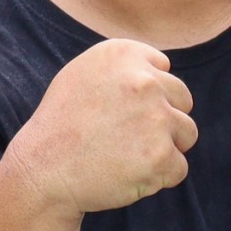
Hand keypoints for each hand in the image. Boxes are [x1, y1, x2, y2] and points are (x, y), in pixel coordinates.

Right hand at [6, 39, 197, 215]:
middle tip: (126, 138)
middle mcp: (144, 81)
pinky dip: (158, 177)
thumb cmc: (61, 124)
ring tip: (126, 156)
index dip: (145, 96)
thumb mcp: (84, 73)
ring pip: (187, 134)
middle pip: (183, 100)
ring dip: (163, 148)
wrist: (43, 169)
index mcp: (125, 54)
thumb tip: (165, 69)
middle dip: (163, 120)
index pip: (164, 71)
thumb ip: (126, 66)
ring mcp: (155, 118)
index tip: (120, 112)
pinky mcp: (161, 156)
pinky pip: (178, 168)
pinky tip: (127, 174)